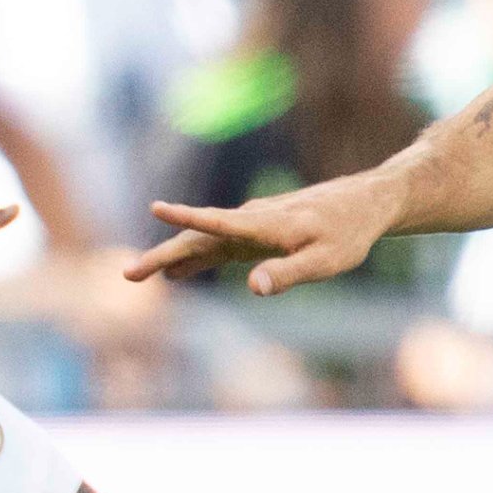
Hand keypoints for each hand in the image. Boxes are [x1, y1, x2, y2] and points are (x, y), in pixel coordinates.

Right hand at [124, 172, 402, 293]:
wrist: (365, 203)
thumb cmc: (349, 235)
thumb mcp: (326, 261)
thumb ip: (289, 273)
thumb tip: (253, 288)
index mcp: (264, 226)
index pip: (217, 223)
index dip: (186, 218)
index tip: (155, 207)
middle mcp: (251, 221)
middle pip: (199, 237)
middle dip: (163, 255)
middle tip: (128, 275)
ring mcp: (252, 226)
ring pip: (205, 240)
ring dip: (174, 257)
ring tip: (141, 275)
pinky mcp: (257, 232)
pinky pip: (218, 244)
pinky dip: (196, 257)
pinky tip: (181, 272)